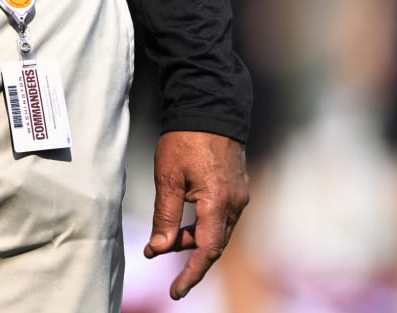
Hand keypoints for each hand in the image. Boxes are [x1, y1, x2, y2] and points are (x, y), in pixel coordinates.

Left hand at [144, 130, 248, 299]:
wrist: (211, 105)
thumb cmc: (186, 139)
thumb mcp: (168, 177)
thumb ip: (166, 217)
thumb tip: (160, 249)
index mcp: (218, 203)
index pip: (207, 251)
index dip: (191, 274)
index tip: (176, 292)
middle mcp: (235, 203)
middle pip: (213, 243)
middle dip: (187, 253)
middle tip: (157, 251)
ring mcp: (239, 194)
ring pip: (218, 230)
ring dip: (194, 237)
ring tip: (167, 234)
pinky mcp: (238, 186)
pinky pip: (222, 215)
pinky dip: (203, 223)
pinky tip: (185, 216)